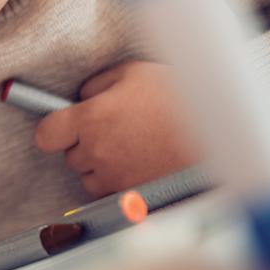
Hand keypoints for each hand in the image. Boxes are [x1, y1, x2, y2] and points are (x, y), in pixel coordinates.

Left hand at [34, 61, 200, 196]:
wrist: (224, 131)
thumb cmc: (180, 97)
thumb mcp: (134, 73)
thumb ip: (98, 85)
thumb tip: (82, 98)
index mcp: (91, 119)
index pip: (46, 134)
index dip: (53, 129)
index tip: (63, 125)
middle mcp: (98, 152)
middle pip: (70, 157)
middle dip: (85, 144)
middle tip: (114, 130)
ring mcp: (116, 178)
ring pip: (90, 179)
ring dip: (102, 167)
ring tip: (132, 148)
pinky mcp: (135, 196)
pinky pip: (115, 193)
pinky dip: (122, 183)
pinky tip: (143, 164)